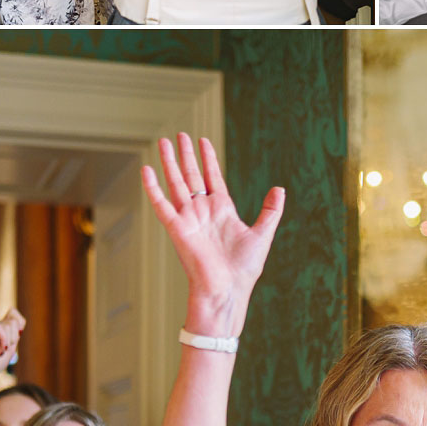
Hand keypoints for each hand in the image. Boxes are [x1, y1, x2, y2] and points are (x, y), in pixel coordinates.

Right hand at [142, 133, 283, 332]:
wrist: (228, 290)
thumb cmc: (244, 269)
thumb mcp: (262, 234)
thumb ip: (270, 211)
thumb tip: (280, 189)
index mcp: (222, 210)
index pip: (212, 178)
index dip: (208, 159)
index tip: (203, 140)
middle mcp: (203, 211)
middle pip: (192, 176)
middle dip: (186, 155)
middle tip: (179, 135)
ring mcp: (189, 219)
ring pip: (176, 184)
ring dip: (169, 163)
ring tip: (163, 142)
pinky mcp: (178, 229)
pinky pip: (162, 205)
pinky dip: (153, 188)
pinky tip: (146, 171)